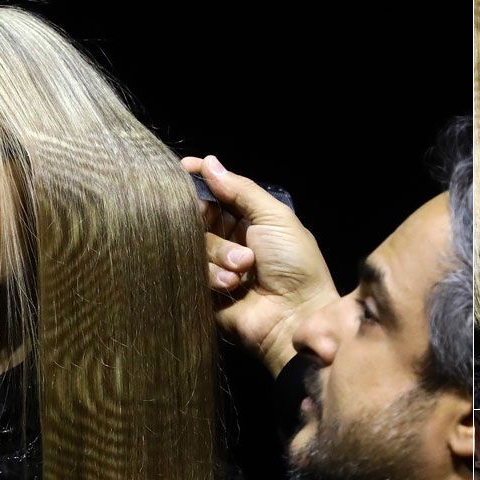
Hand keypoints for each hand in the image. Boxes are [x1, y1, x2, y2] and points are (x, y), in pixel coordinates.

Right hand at [182, 155, 338, 376]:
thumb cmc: (295, 265)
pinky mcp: (205, 291)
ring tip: (243, 268)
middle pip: (198, 216)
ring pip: (194, 244)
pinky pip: (192, 273)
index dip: (201, 180)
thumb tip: (208, 162)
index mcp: (251, 219)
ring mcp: (217, 266)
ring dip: (219, 254)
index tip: (184, 168)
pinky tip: (233, 286)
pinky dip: (213, 276)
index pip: (217, 192)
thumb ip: (241, 190)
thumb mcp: (275, 218)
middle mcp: (231, 240)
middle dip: (209, 221)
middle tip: (224, 228)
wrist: (295, 317)